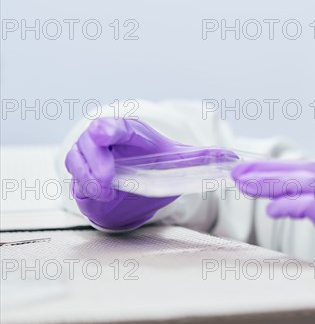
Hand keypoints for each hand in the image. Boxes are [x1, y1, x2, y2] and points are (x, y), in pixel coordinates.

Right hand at [65, 117, 237, 230]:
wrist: (136, 183)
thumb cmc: (156, 163)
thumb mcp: (179, 161)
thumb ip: (201, 158)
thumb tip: (232, 157)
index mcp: (129, 132)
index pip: (114, 125)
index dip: (109, 129)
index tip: (105, 135)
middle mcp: (105, 141)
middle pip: (89, 144)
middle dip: (94, 162)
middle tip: (106, 182)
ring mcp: (89, 158)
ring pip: (77, 162)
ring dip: (86, 178)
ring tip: (103, 192)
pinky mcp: (81, 177)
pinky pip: (74, 182)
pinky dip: (83, 191)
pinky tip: (97, 198)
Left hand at [232, 160, 314, 287]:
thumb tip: (295, 177)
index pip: (314, 167)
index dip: (282, 168)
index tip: (254, 169)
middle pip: (307, 173)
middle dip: (270, 173)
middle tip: (241, 172)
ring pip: (305, 185)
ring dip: (271, 186)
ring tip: (246, 185)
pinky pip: (311, 206)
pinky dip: (289, 207)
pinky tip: (272, 209)